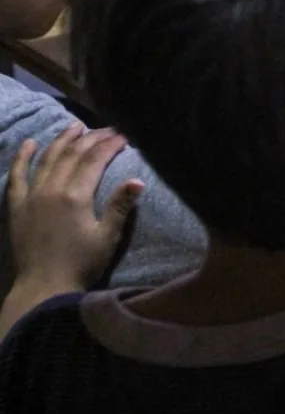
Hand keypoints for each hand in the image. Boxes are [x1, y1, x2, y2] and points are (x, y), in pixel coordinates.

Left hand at [6, 124, 143, 292]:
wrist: (43, 287)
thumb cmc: (81, 264)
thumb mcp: (107, 238)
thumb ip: (120, 206)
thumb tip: (138, 180)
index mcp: (75, 196)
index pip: (94, 161)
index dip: (110, 145)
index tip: (124, 136)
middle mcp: (51, 189)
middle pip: (72, 154)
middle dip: (91, 138)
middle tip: (107, 129)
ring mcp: (31, 196)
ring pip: (47, 158)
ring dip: (62, 140)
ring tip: (76, 126)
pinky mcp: (17, 206)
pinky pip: (17, 175)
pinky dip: (23, 157)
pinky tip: (31, 144)